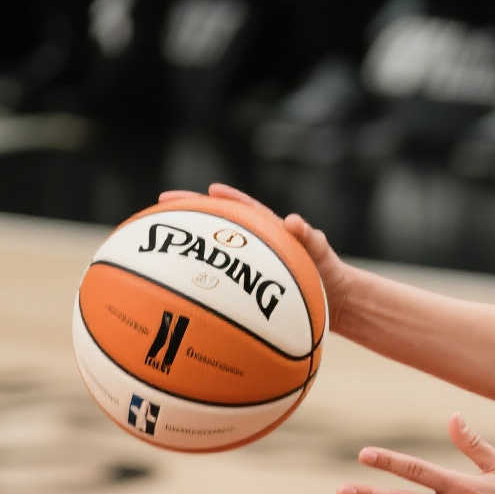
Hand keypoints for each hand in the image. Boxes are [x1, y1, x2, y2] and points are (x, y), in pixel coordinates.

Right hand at [157, 182, 354, 330]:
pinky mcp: (247, 284)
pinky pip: (220, 278)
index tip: (206, 190)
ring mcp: (250, 264)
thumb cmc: (330, 275)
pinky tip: (180, 285)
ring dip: (190, 243)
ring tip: (158, 240)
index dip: (227, 198)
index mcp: (272, 231)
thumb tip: (293, 220)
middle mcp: (257, 245)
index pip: (245, 209)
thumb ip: (311, 238)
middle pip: (220, 223)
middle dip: (193, 212)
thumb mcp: (322, 254)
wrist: (336, 304)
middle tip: (162, 204)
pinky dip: (202, 278)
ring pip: (215, 249)